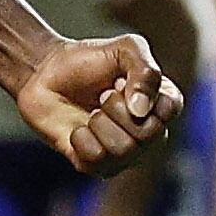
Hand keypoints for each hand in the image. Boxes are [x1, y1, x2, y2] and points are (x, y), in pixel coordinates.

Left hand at [16, 33, 177, 177]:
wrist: (45, 74)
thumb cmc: (88, 61)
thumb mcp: (124, 49)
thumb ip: (145, 70)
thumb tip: (141, 111)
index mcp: (161, 104)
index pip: (170, 110)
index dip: (142, 93)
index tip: (120, 80)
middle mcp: (149, 133)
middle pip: (148, 135)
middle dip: (116, 108)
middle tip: (102, 95)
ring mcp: (124, 154)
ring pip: (123, 150)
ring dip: (98, 123)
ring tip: (91, 112)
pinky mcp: (96, 166)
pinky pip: (96, 160)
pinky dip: (81, 138)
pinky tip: (78, 129)